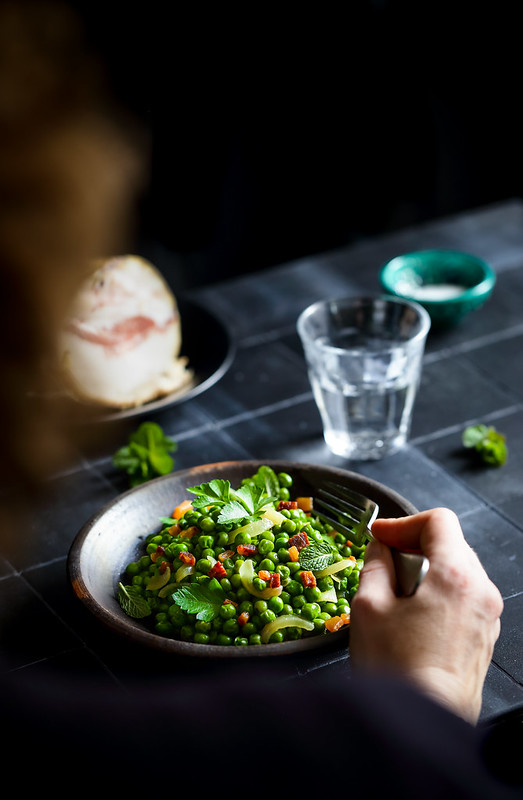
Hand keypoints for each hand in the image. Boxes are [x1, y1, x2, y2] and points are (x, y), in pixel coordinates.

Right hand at [349, 508, 502, 723]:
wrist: (419, 725)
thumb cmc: (397, 671)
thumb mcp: (368, 606)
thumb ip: (375, 564)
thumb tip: (379, 548)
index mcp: (456, 576)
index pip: (438, 521)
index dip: (403, 523)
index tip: (380, 536)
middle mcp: (481, 593)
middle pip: (450, 543)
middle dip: (414, 546)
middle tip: (383, 560)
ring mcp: (486, 617)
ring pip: (457, 570)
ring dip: (425, 570)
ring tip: (394, 594)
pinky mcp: (483, 637)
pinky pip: (463, 597)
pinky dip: (438, 593)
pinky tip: (411, 616)